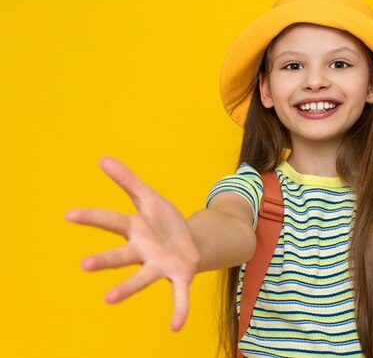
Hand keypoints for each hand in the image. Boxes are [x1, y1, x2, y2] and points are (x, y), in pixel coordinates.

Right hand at [65, 157, 200, 330]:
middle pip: (121, 255)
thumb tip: (103, 158)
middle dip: (104, 260)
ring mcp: (160, 266)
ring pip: (142, 278)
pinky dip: (179, 310)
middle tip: (84, 264)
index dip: (91, 217)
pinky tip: (176, 326)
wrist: (193, 242)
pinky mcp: (181, 276)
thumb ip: (128, 181)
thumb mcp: (150, 198)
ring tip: (109, 299)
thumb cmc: (164, 222)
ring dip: (127, 288)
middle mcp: (143, 251)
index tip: (68, 215)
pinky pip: (179, 295)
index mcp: (136, 229)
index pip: (111, 220)